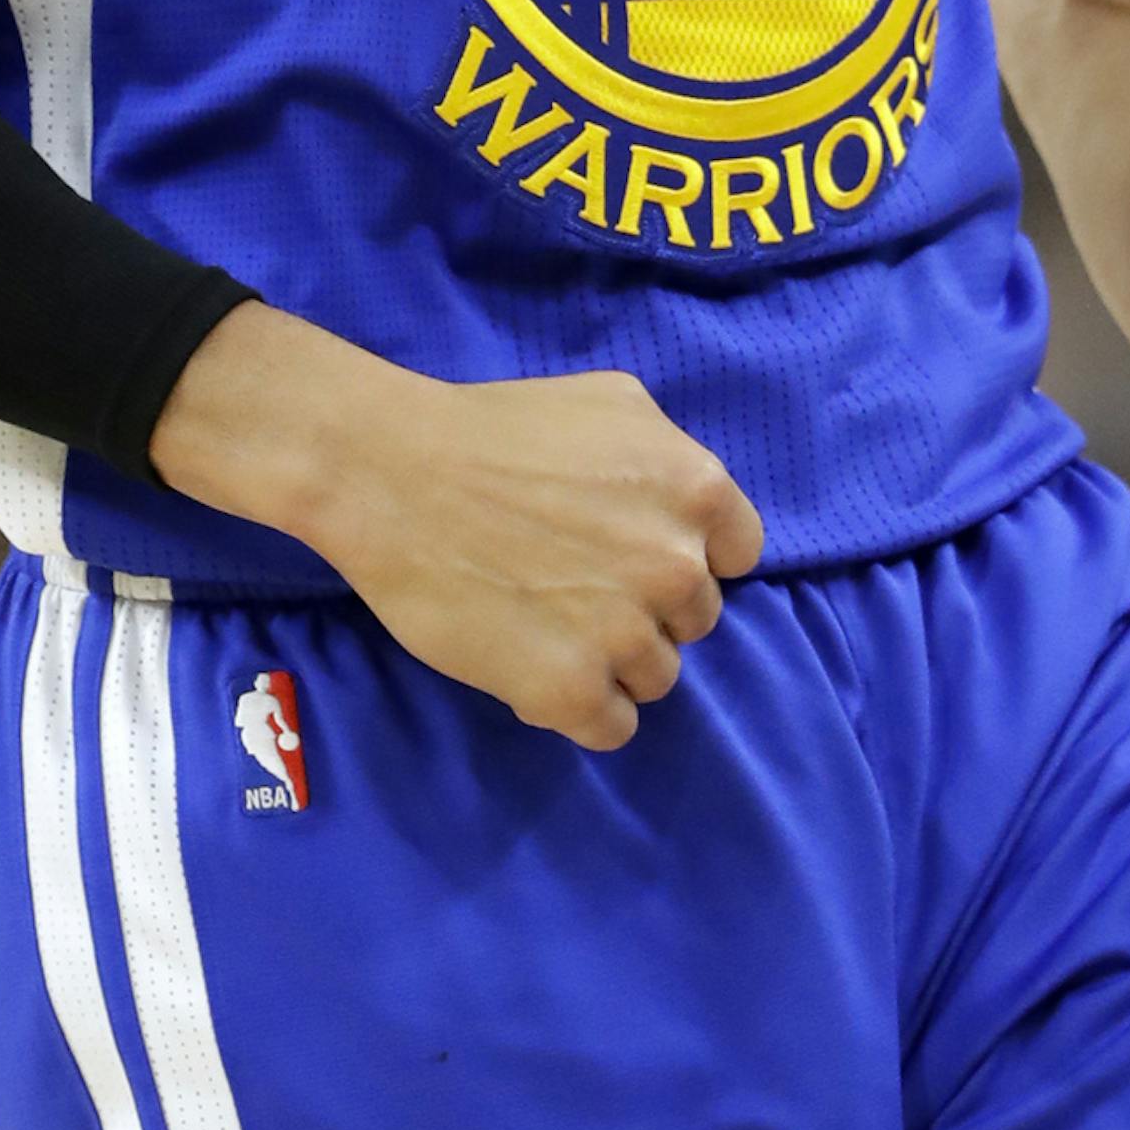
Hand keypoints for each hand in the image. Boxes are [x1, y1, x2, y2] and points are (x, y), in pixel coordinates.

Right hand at [152, 305, 764, 749]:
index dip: (686, 553)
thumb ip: (669, 456)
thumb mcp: (612, 402)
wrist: (392, 473)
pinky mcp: (572, 692)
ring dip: (613, 659)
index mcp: (697, 490)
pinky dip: (582, 708)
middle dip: (646, 605)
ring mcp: (627, 634)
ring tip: (547, 621)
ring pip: (656, 676)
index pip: (737, 554)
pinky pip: (613, 727)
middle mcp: (677, 566)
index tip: (633, 550)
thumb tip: (687, 512)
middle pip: (694, 618)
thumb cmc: (495, 427)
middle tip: (575, 580)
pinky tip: (538, 667)